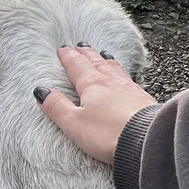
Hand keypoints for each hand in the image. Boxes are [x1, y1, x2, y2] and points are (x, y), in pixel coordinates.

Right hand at [35, 46, 156, 164]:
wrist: (147, 141)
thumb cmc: (109, 133)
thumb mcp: (74, 123)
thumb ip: (57, 107)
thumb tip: (41, 92)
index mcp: (92, 85)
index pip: (77, 66)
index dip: (69, 57)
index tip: (63, 49)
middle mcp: (111, 83)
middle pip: (97, 63)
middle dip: (87, 55)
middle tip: (81, 46)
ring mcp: (130, 90)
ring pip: (115, 69)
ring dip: (106, 61)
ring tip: (103, 55)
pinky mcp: (144, 100)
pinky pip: (130, 81)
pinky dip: (123, 74)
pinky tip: (126, 78)